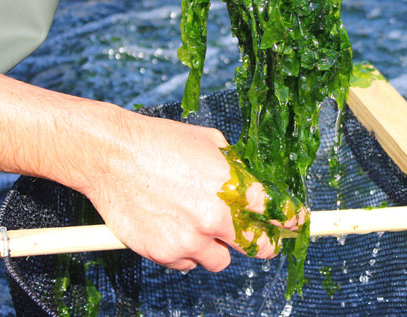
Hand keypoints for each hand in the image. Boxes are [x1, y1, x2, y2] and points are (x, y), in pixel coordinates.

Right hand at [82, 113, 305, 271]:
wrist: (111, 155)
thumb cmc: (160, 142)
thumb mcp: (209, 142)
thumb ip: (235, 167)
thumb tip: (251, 183)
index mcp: (232, 187)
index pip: (276, 213)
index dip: (290, 220)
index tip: (294, 224)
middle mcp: (215, 217)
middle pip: (257, 247)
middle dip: (263, 244)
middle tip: (260, 239)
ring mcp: (189, 239)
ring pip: (220, 261)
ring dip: (217, 249)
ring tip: (201, 227)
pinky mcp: (164, 253)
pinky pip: (187, 264)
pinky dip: (186, 252)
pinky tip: (174, 228)